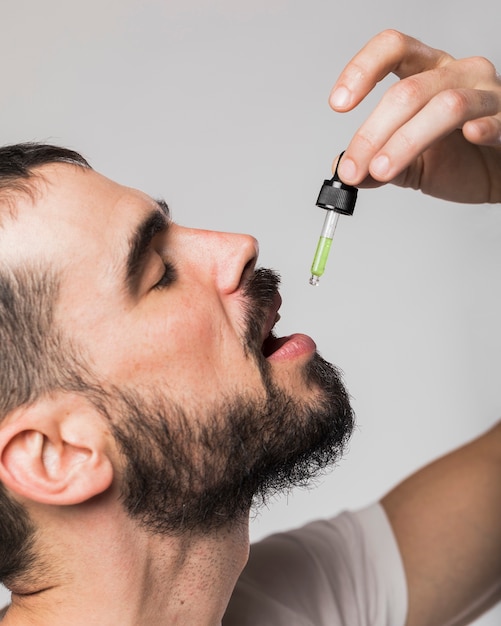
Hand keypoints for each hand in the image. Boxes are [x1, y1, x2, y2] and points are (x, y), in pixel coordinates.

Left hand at [330, 30, 500, 202]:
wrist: (495, 174)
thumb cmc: (456, 159)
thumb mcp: (408, 163)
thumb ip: (376, 164)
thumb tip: (343, 169)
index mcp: (426, 72)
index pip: (393, 48)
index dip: (362, 69)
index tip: (338, 103)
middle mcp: (456, 74)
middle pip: (408, 91)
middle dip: (372, 133)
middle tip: (354, 168)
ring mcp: (486, 94)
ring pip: (446, 105)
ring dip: (405, 141)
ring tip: (381, 170)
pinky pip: (494, 119)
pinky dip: (481, 128)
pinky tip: (468, 138)